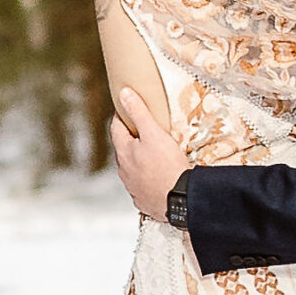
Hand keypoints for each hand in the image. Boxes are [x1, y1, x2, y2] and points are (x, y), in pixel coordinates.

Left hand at [110, 87, 189, 221]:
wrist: (179, 199)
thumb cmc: (167, 164)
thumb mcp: (154, 133)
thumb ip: (139, 112)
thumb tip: (124, 93)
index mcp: (124, 152)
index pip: (116, 128)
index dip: (121, 115)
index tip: (127, 107)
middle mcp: (124, 171)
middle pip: (123, 148)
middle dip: (131, 137)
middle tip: (144, 127)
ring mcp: (133, 187)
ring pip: (132, 167)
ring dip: (138, 158)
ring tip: (153, 150)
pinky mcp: (144, 200)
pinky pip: (142, 184)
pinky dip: (147, 176)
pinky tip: (158, 174)